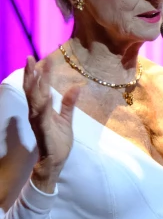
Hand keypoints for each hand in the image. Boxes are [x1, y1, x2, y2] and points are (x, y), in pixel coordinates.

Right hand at [23, 57, 81, 190]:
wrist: (55, 161)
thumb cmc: (58, 141)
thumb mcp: (67, 119)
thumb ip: (69, 104)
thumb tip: (76, 87)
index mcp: (41, 110)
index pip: (39, 88)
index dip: (39, 74)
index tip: (40, 59)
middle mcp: (36, 113)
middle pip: (32, 90)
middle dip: (31, 74)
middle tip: (29, 58)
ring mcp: (38, 121)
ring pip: (35, 99)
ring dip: (36, 85)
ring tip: (36, 70)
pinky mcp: (43, 130)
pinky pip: (43, 116)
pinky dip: (44, 105)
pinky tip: (46, 95)